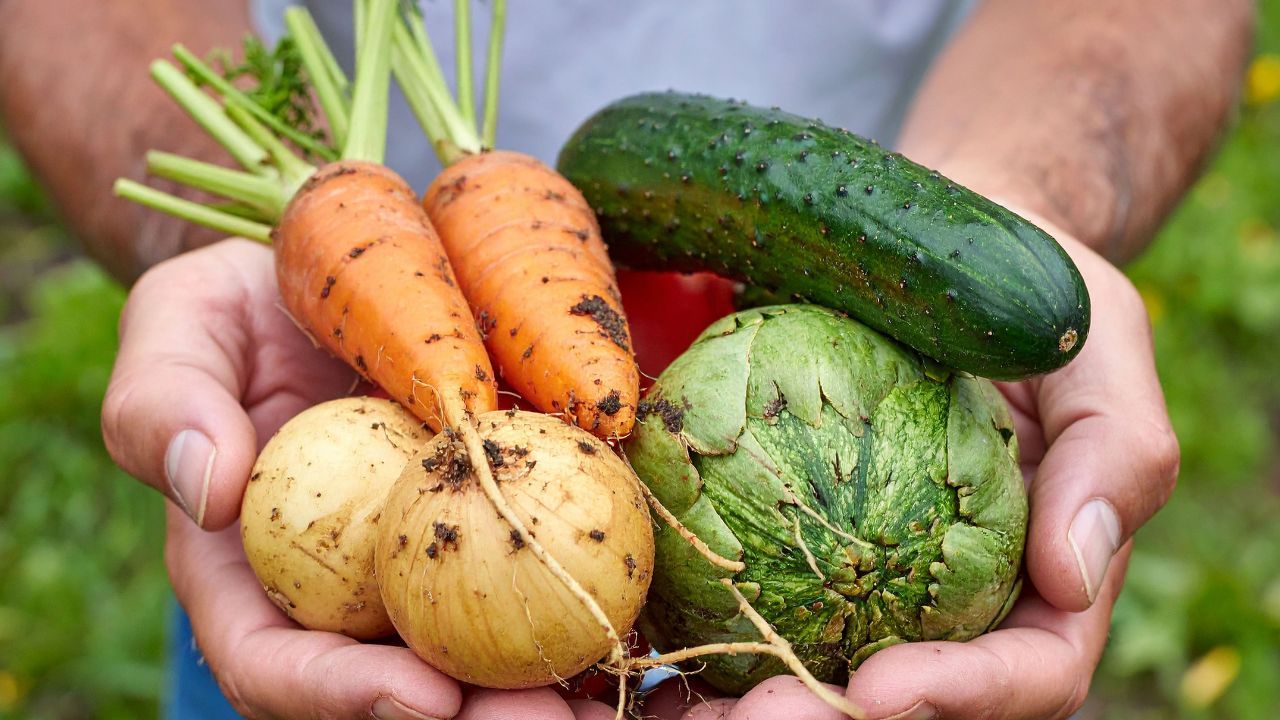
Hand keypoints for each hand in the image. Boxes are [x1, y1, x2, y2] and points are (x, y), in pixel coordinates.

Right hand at [102, 239, 625, 718]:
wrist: (335, 267)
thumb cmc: (245, 302)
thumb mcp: (180, 325)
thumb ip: (163, 401)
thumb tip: (202, 488)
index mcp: (250, 570)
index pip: (277, 664)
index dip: (342, 696)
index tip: (424, 696)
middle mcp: (345, 584)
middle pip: (401, 682)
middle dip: (475, 718)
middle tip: (547, 718)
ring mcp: (427, 557)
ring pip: (487, 643)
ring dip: (551, 681)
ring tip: (615, 687)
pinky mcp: (501, 517)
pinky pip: (548, 565)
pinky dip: (595, 593)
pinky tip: (652, 604)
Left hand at [637, 220, 1178, 718]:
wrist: (937, 248)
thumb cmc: (1028, 293)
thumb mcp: (1097, 346)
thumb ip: (1114, 450)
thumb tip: (1075, 575)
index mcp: (1047, 576)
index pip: (1029, 670)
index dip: (964, 695)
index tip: (881, 686)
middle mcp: (957, 594)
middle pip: (909, 692)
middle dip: (834, 717)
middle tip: (760, 714)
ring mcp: (874, 572)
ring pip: (821, 660)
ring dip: (754, 695)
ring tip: (691, 699)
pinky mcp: (797, 533)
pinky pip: (753, 589)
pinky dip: (706, 621)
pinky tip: (652, 628)